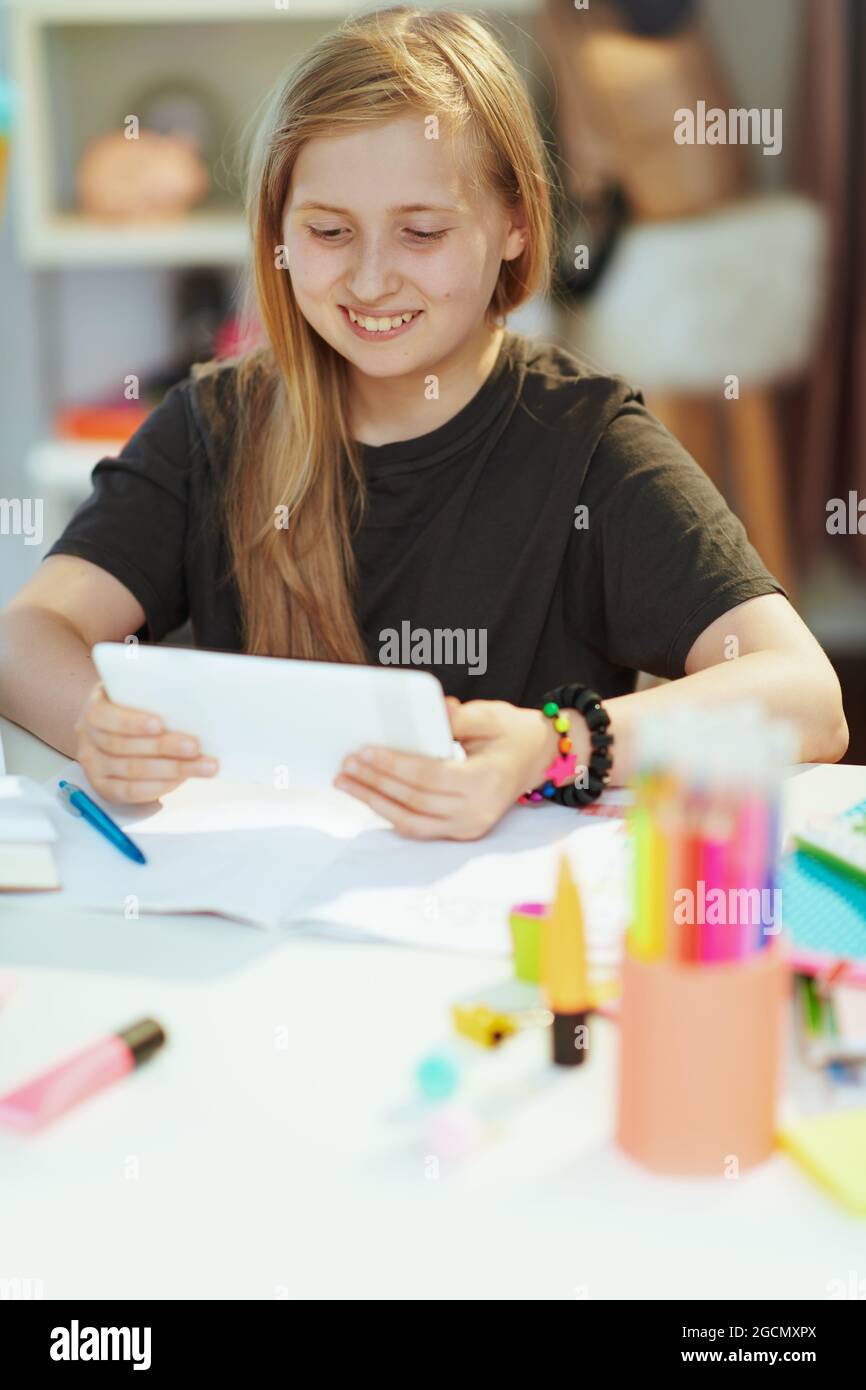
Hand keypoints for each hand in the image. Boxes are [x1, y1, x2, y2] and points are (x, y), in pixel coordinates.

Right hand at [74, 682, 218, 804]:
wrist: (120, 729)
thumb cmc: (137, 707)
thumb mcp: (138, 692)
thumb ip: (153, 693)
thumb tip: (188, 696)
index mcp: (95, 708)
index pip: (104, 716)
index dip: (131, 722)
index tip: (159, 724)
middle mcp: (88, 738)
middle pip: (123, 746)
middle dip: (164, 747)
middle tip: (195, 747)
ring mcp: (94, 765)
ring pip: (132, 770)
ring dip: (172, 769)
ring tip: (204, 766)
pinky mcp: (104, 787)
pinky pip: (131, 792)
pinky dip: (160, 786)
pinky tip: (182, 780)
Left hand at [333, 697, 576, 839]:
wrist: (539, 757)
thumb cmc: (512, 732)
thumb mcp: (489, 715)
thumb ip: (457, 718)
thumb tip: (427, 714)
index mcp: (487, 780)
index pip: (429, 776)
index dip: (393, 765)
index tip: (364, 751)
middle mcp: (478, 811)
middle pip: (415, 801)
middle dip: (375, 783)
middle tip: (345, 766)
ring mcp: (470, 826)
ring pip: (412, 822)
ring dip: (374, 802)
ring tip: (346, 783)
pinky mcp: (462, 831)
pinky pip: (419, 828)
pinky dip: (391, 812)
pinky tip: (368, 796)